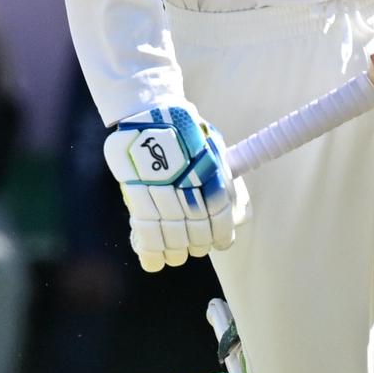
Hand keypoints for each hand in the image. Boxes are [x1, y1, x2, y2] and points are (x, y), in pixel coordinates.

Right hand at [102, 105, 247, 271]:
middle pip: (197, 231)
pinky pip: (145, 230)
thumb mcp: (213, 149)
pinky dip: (150, 251)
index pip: (220, 216)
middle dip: (197, 244)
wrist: (150, 111)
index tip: (220, 243)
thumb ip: (223, 179)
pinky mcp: (136, 192)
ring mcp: (161, 188)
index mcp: (211, 171)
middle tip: (194, 246)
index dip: (221, 236)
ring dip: (176, 251)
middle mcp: (189, 183)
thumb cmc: (186, 131)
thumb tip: (237, 213)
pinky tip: (154, 260)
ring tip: (175, 253)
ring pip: (172, 236)